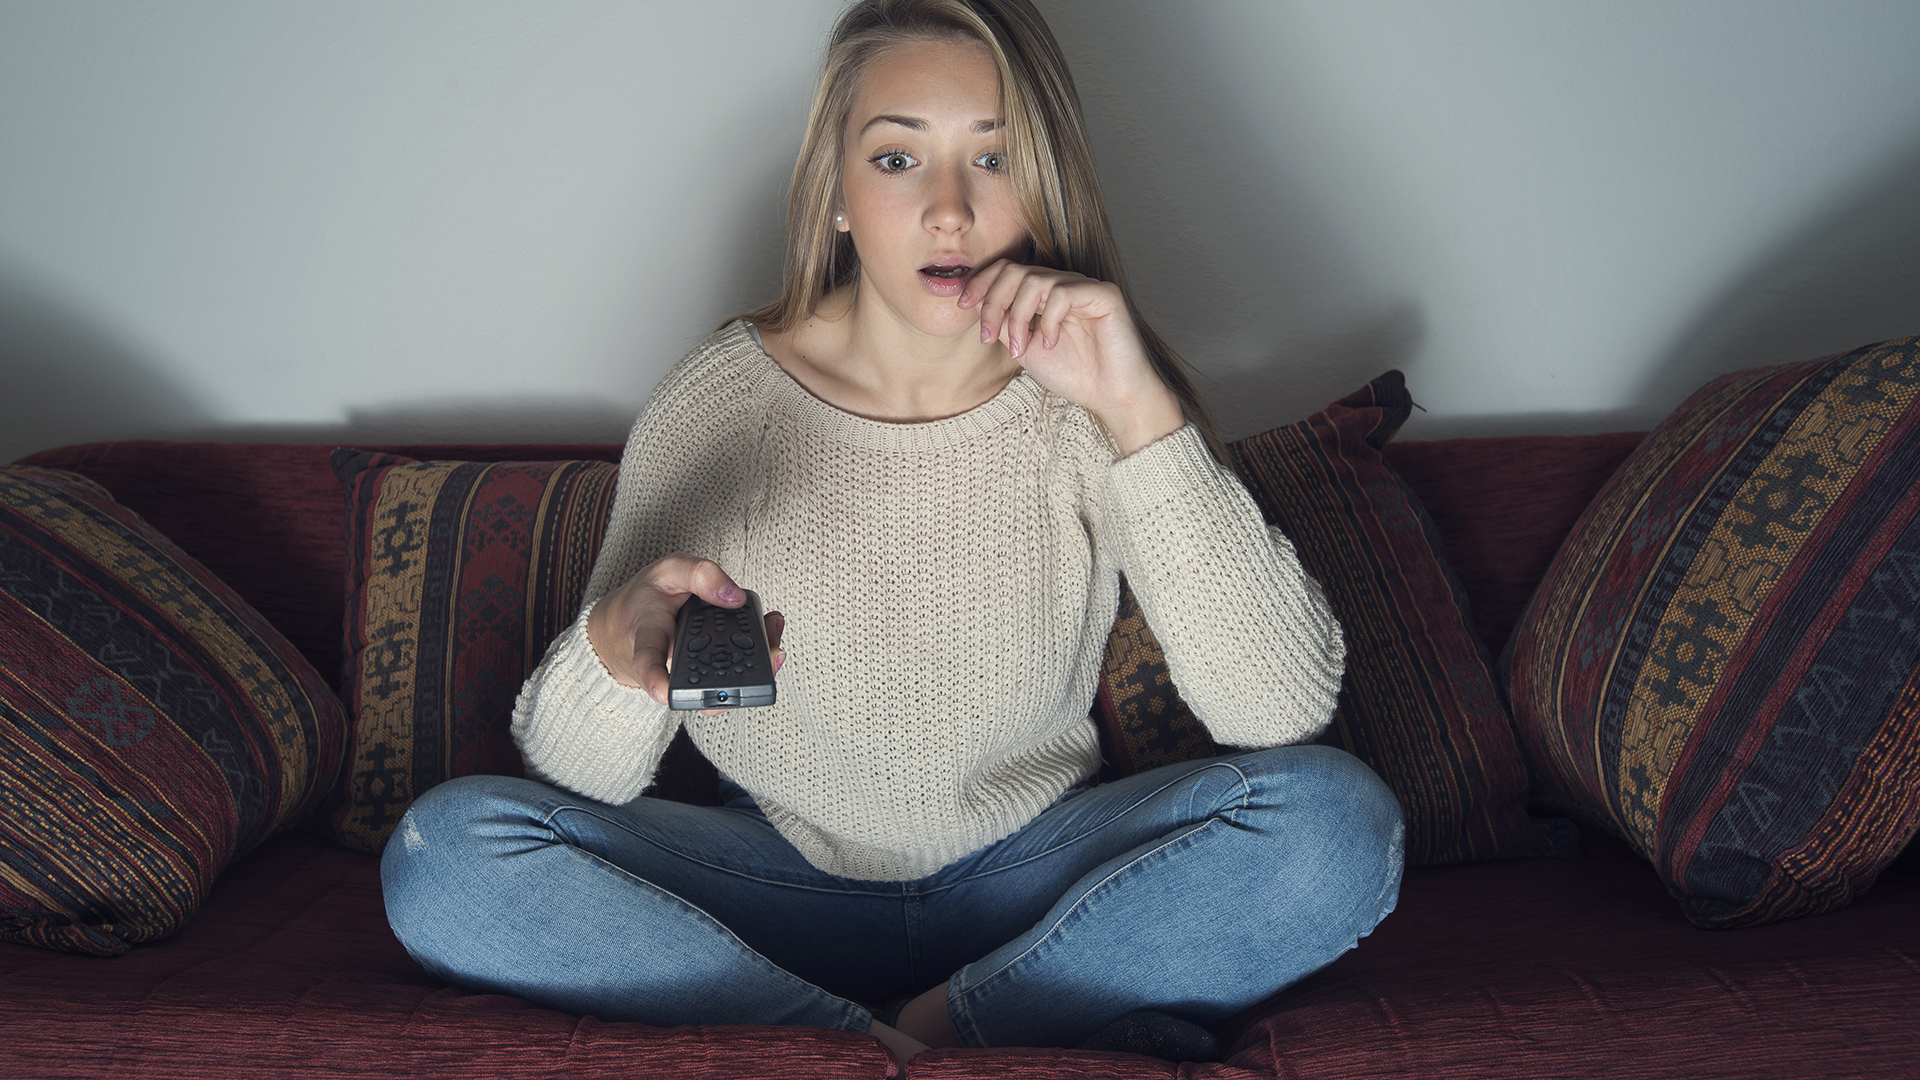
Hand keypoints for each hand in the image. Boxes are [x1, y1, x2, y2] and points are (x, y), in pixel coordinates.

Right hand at [586, 554, 784, 707]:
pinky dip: (755, 665)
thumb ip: (699, 575)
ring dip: (752, 673)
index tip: (665, 693)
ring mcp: (690, 675)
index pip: (646, 661)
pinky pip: (730, 679)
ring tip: (775, 650)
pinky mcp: (707, 676)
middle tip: (765, 659)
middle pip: (696, 683)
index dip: (654, 679)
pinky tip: (773, 646)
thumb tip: (734, 597)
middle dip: (729, 683)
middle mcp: (669, 665)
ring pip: (718, 687)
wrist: (632, 623)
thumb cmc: (649, 598)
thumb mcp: (667, 571)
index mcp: (648, 637)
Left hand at [959, 260, 1184, 454]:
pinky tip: (1049, 343)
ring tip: (1020, 347)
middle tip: (989, 336)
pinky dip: (1047, 320)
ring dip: (1017, 316)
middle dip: (994, 302)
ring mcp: (1084, 286)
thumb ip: (1004, 323)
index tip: (963, 306)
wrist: (1111, 397)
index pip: (1008, 269)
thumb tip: (975, 302)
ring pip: (1035, 280)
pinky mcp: (1104, 294)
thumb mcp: (1024, 348)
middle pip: (1015, 270)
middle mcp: (1064, 284)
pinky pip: (1062, 293)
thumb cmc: (1074, 375)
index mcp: (1045, 294)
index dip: (982, 282)